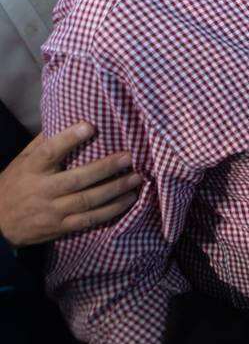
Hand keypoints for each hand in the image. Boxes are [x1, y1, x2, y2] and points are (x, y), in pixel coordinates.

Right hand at [0, 123, 140, 246]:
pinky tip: (129, 200)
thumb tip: (69, 116)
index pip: (48, 152)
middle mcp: (41, 190)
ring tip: (136, 178)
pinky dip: (111, 211)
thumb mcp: (23, 161)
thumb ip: (44, 142)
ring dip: (115, 190)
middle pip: (76, 179)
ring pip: (87, 201)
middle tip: (129, 156)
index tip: (90, 126)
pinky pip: (89, 220)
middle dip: (105, 168)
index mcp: (31, 169)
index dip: (68, 139)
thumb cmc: (16, 184)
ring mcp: (51, 211)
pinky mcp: (60, 228)